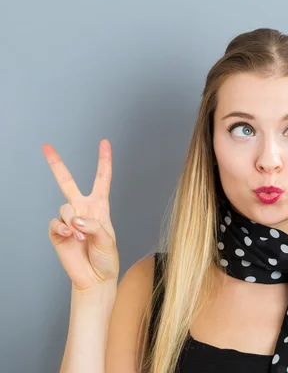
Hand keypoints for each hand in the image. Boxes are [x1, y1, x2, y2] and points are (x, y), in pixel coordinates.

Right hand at [43, 139, 118, 290]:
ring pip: (64, 208)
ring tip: (82, 238)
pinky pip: (55, 223)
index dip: (103, 160)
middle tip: (46, 147)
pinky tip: (70, 238)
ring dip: (74, 223)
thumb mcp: (108, 240)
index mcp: (100, 206)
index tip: (104, 143)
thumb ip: (93, 226)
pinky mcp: (57, 232)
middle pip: (67, 182)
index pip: (102, 179)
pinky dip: (63, 230)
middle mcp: (82, 209)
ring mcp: (68, 220)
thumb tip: (75, 220)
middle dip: (56, 164)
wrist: (95, 278)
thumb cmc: (106, 258)